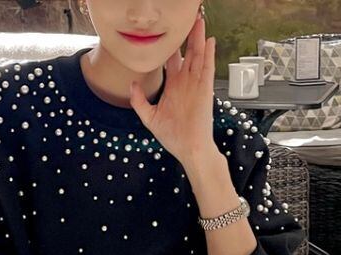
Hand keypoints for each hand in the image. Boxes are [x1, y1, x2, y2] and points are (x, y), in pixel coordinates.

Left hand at [129, 13, 217, 164]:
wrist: (189, 149)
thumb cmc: (172, 137)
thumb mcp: (150, 118)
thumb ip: (139, 101)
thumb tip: (132, 84)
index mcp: (173, 88)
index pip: (171, 61)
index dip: (169, 47)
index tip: (165, 34)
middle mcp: (185, 83)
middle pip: (186, 54)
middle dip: (186, 36)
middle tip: (186, 19)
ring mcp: (196, 85)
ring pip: (197, 56)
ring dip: (198, 39)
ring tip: (198, 21)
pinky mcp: (205, 91)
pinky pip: (207, 69)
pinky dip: (208, 54)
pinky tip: (208, 41)